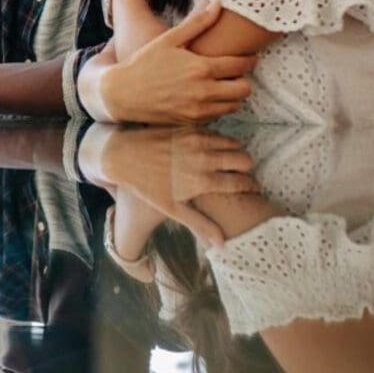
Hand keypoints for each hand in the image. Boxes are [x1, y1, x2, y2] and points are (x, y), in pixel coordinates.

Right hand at [86, 0, 256, 123]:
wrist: (121, 93)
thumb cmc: (143, 63)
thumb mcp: (168, 40)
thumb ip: (197, 23)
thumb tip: (219, 3)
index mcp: (201, 68)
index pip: (242, 66)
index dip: (249, 60)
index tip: (248, 58)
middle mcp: (204, 91)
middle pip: (244, 89)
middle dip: (243, 80)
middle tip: (234, 74)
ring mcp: (198, 109)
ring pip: (234, 105)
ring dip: (232, 95)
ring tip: (221, 85)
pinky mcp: (192, 121)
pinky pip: (218, 116)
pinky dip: (218, 107)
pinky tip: (206, 97)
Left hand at [87, 124, 258, 246]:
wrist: (123, 156)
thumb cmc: (146, 185)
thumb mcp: (172, 208)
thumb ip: (200, 224)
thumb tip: (223, 244)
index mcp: (201, 181)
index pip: (242, 182)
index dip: (250, 186)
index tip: (250, 189)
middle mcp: (203, 158)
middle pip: (245, 159)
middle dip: (246, 168)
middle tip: (239, 174)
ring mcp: (197, 141)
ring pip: (235, 143)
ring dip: (235, 152)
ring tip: (228, 162)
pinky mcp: (190, 129)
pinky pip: (218, 133)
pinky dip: (221, 141)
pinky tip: (213, 151)